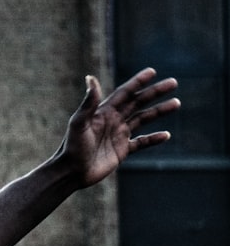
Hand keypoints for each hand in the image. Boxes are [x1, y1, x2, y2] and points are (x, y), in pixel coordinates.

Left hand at [60, 68, 178, 188]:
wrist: (70, 173)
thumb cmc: (72, 148)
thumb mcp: (79, 124)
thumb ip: (88, 103)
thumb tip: (90, 78)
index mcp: (103, 112)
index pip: (124, 93)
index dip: (138, 82)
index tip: (152, 72)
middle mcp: (113, 121)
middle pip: (138, 102)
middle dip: (155, 92)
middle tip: (173, 83)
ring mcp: (118, 135)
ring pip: (143, 119)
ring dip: (159, 112)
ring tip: (176, 103)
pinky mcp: (121, 151)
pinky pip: (141, 142)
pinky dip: (153, 139)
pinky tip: (166, 135)